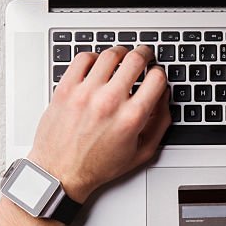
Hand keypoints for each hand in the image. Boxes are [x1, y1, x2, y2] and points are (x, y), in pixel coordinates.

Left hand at [28, 45, 169, 200]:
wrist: (60, 173)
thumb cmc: (97, 166)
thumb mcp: (141, 152)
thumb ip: (160, 123)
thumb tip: (165, 98)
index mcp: (131, 118)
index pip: (156, 78)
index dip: (160, 73)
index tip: (156, 75)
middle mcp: (109, 102)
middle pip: (136, 59)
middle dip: (145, 54)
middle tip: (144, 55)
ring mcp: (85, 93)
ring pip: (110, 55)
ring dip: (121, 53)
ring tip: (122, 57)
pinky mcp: (65, 89)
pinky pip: (83, 58)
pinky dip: (94, 57)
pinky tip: (97, 65)